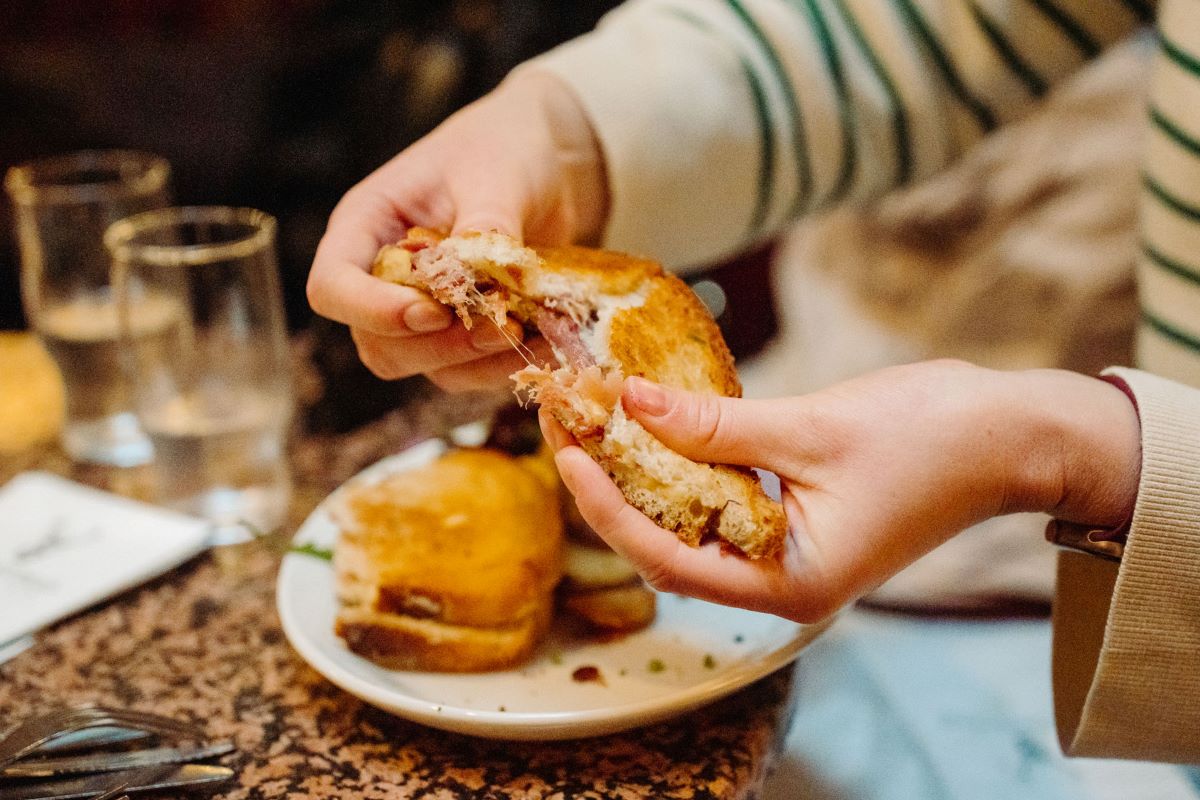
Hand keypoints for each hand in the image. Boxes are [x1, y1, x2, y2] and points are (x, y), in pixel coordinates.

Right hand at [306, 69, 607, 390]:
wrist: (549, 161)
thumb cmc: (504, 149)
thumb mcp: (496, 173)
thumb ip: (485, 223)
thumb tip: (478, 273)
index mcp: (366, 225)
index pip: (332, 286)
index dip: (370, 310)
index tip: (431, 311)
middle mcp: (382, 275)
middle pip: (376, 342)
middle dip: (435, 344)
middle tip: (499, 325)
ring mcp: (420, 308)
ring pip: (421, 365)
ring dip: (473, 358)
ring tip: (526, 330)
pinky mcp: (459, 331)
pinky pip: (467, 370)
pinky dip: (501, 365)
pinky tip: (541, 342)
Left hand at [543, 360, 1141, 621]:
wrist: (1010, 434)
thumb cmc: (932, 437)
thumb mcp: (813, 429)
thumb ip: (717, 426)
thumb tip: (631, 402)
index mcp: (790, 585)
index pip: (669, 558)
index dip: (608, 507)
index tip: (569, 451)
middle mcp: (780, 582)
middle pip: (668, 546)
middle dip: (613, 489)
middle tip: (568, 425)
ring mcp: (786, 554)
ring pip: (689, 522)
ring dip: (641, 474)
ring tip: (595, 421)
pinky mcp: (792, 521)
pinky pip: (719, 500)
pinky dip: (682, 465)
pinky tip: (652, 425)